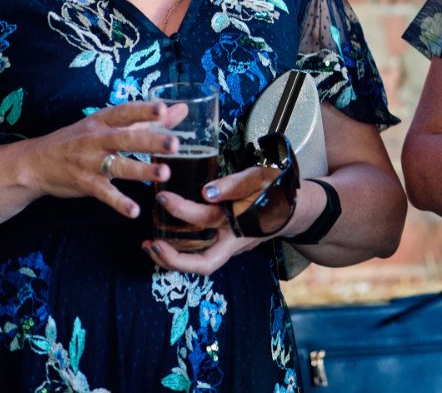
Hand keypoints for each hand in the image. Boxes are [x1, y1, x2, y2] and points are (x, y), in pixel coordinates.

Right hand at [24, 99, 183, 218]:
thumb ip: (147, 119)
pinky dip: (118, 202)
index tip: (163, 108)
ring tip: (164, 174)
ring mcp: (90, 162)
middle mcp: (96, 139)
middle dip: (150, 140)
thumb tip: (182, 109)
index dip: (144, 110)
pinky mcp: (85, 183)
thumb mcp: (108, 124)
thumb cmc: (80, 139)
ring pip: (118, 165)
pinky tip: (134, 210)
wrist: (35, 162)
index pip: (126, 112)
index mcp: (103, 120)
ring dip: (141, 170)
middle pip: (126, 138)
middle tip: (175, 144)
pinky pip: (104, 193)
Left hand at [142, 164, 281, 274]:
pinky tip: (163, 240)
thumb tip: (204, 192)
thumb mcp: (261, 177)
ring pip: (199, 264)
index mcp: (242, 221)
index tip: (164, 197)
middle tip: (150, 243)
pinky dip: (180, 252)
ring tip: (149, 245)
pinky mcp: (226, 247)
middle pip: (204, 263)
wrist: (293, 208)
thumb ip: (235, 183)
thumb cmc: (275, 188)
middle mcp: (235, 240)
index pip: (208, 219)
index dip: (184, 210)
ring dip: (171, 260)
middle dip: (174, 259)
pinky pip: (200, 255)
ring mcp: (231, 248)